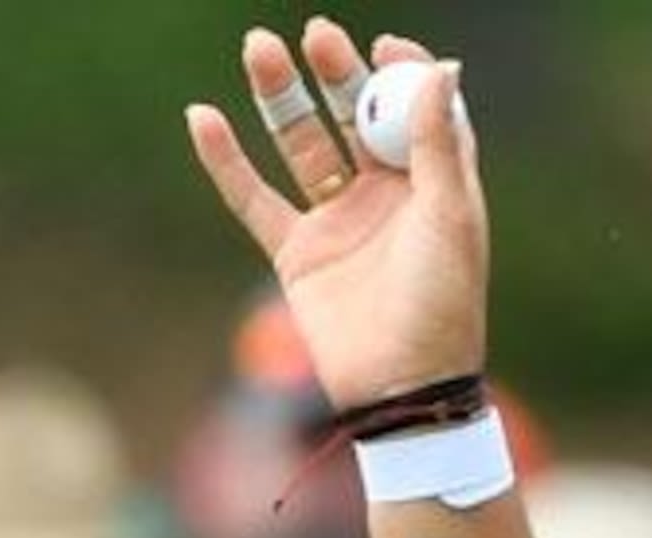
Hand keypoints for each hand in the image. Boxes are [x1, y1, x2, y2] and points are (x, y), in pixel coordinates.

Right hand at [186, 23, 487, 409]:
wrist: (400, 389)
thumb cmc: (441, 306)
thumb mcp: (449, 217)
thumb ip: (440, 142)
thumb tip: (442, 66)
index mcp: (434, 189)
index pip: (416, 115)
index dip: (400, 75)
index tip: (380, 43)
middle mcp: (386, 200)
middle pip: (355, 119)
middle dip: (336, 74)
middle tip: (317, 35)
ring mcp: (338, 223)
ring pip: (303, 145)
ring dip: (281, 98)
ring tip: (259, 47)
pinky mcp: (296, 253)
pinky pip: (252, 196)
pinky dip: (226, 159)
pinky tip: (203, 117)